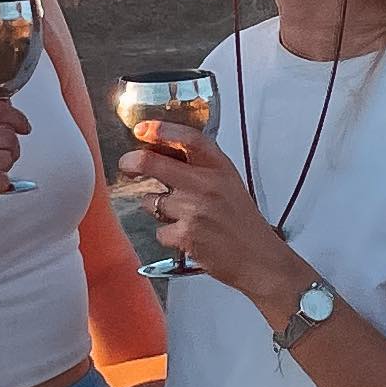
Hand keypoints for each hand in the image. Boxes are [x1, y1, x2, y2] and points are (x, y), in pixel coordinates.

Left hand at [119, 127, 303, 315]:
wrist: (258, 258)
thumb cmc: (242, 222)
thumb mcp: (228, 183)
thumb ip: (201, 168)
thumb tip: (164, 154)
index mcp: (219, 167)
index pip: (187, 138)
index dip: (160, 130)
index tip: (143, 129)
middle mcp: (206, 184)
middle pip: (153, 163)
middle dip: (132, 163)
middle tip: (127, 165)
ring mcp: (194, 209)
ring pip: (152, 201)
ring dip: (158, 209)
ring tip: (182, 217)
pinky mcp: (186, 234)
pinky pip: (160, 230)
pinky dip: (169, 235)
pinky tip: (187, 237)